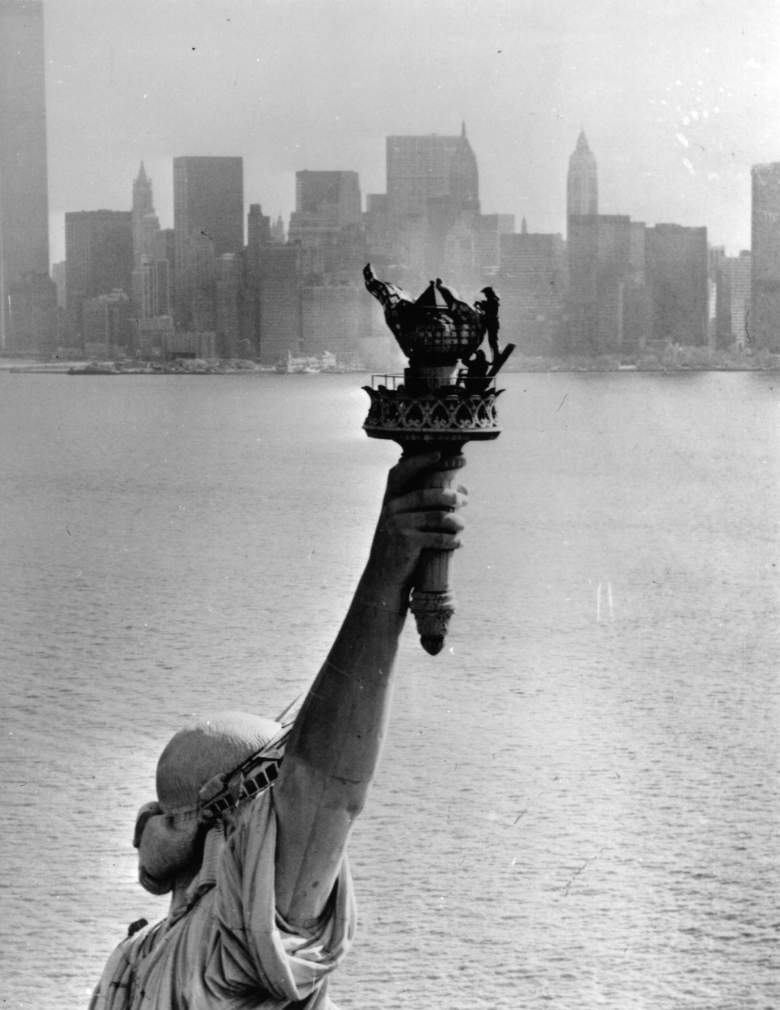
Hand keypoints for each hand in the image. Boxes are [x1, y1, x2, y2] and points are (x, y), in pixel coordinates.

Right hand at [368, 451, 467, 591]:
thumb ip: (430, 504)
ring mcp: (397, 525)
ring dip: (455, 521)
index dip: (421, 460)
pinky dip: (451, 540)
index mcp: (390, 500)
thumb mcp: (410, 523)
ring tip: (463, 525)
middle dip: (451, 495)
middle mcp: (391, 508)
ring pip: (437, 516)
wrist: (384, 579)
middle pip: (427, 494)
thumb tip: (464, 488)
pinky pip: (437, 537)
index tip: (443, 453)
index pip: (403, 471)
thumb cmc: (401, 547)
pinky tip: (458, 543)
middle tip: (466, 499)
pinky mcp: (406, 542)